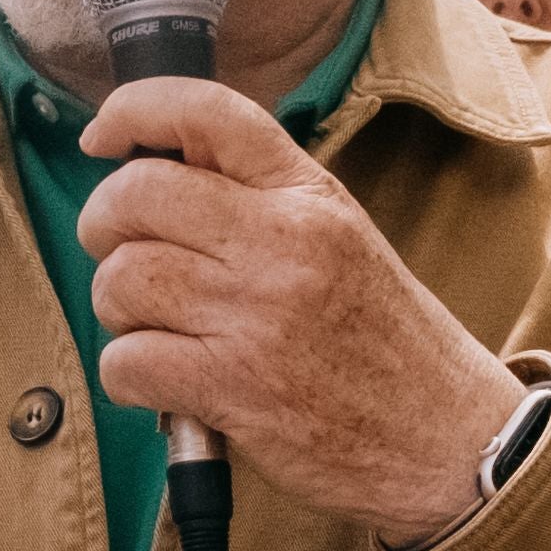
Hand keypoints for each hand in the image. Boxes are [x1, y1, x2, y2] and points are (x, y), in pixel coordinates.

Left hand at [78, 79, 529, 550]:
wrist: (448, 440)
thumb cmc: (385, 343)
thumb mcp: (342, 239)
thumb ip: (262, 200)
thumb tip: (159, 167)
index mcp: (310, 195)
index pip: (207, 113)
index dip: (134, 110)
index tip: (102, 137)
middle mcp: (284, 242)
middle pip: (136, 194)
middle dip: (103, 225)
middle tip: (120, 255)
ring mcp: (258, 314)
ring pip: (122, 279)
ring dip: (119, 309)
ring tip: (157, 329)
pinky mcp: (234, 387)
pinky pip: (127, 360)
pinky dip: (128, 375)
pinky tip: (165, 383)